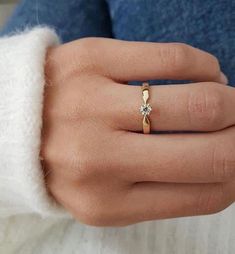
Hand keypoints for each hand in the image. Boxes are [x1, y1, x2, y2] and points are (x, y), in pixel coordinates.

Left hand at [41, 38, 233, 225]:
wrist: (19, 127)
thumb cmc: (72, 165)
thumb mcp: (112, 195)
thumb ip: (168, 186)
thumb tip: (228, 165)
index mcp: (107, 203)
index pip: (204, 193)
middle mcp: (98, 158)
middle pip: (211, 151)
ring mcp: (92, 103)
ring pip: (198, 102)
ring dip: (230, 102)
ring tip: (225, 102)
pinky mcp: (92, 60)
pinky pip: (172, 58)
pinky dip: (205, 66)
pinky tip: (207, 75)